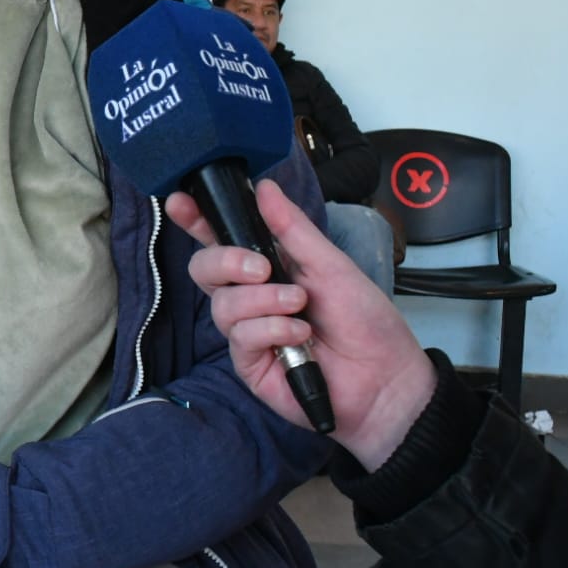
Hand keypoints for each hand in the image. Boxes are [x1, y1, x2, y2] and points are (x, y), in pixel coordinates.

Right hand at [165, 178, 436, 470]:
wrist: (386, 379)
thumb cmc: (365, 322)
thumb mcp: (332, 265)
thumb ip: (293, 229)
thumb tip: (265, 188)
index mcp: (268, 266)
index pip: (220, 238)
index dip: (195, 220)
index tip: (181, 201)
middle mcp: (251, 296)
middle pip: (204, 269)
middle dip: (226, 261)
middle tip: (263, 268)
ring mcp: (247, 331)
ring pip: (223, 305)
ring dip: (263, 301)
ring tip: (299, 307)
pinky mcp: (250, 363)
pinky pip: (241, 337)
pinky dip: (271, 330)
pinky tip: (300, 336)